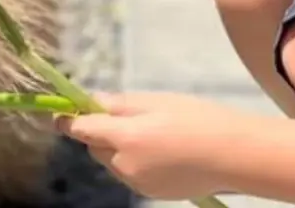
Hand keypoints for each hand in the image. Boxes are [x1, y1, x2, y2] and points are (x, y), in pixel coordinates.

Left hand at [55, 92, 247, 200]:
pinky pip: (131, 174)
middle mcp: (124, 165)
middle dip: (102, 133)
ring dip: (119, 148)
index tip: (61, 114)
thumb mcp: (157, 101)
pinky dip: (136, 162)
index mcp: (124, 138)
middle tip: (127, 117)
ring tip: (153, 133)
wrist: (233, 155)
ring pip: (113, 162)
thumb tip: (91, 102)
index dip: (69, 120)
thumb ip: (119, 104)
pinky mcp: (151, 193)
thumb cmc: (198, 119)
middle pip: (96, 147)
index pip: (82, 130)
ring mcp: (137, 183)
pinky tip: (162, 152)